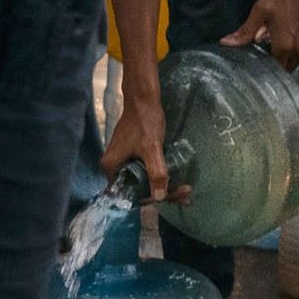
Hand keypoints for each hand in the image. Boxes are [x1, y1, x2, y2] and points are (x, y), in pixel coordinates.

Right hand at [99, 88, 189, 203]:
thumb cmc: (145, 121)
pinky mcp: (132, 156)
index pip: (129, 195)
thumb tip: (159, 198)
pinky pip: (146, 171)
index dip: (151, 199)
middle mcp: (114, 168)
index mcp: (112, 168)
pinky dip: (161, 176)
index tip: (172, 196)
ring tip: (186, 190)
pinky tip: (177, 180)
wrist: (144, 99)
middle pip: (138, 190)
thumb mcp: (152, 147)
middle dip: (163, 194)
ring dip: (165, 186)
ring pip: (144, 181)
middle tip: (186, 194)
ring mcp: (123, 161)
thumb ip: (155, 172)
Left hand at [225, 0, 298, 67]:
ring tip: (281, 44)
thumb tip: (226, 42)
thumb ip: (245, 31)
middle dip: (278, 62)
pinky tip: (293, 37)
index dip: (267, 64)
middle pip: (288, 67)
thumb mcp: (260, 11)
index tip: (261, 55)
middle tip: (269, 48)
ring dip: (290, 58)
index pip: (275, 67)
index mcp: (284, 46)